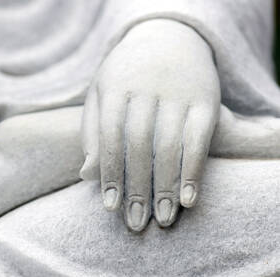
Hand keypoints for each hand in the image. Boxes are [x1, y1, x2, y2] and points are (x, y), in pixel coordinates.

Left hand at [80, 19, 219, 230]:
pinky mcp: (207, 99)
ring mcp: (179, 93)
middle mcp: (147, 89)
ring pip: (170, 146)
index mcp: (116, 87)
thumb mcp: (100, 94)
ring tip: (163, 219)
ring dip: (166, 187)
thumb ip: (91, 132)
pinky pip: (200, 139)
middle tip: (135, 223)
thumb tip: (85, 175)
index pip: (110, 136)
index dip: (109, 173)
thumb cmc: (125, 75)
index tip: (110, 206)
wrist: (168, 37)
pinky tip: (189, 199)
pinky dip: (194, 171)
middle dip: (137, 188)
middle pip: (140, 146)